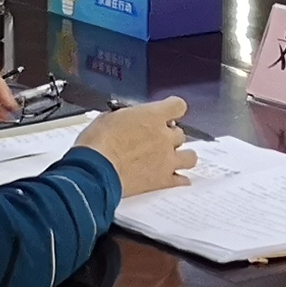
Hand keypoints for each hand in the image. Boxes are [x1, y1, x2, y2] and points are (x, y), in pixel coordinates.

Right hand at [74, 96, 196, 197]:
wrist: (95, 171)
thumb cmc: (97, 144)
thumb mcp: (107, 118)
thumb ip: (124, 117)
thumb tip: (124, 118)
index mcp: (152, 117)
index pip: (178, 106)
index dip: (173, 109)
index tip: (167, 113)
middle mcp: (164, 137)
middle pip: (180, 134)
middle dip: (170, 137)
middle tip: (157, 141)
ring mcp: (166, 160)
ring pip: (190, 157)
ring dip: (182, 157)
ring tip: (171, 159)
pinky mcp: (162, 181)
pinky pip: (182, 180)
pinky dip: (179, 179)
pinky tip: (173, 179)